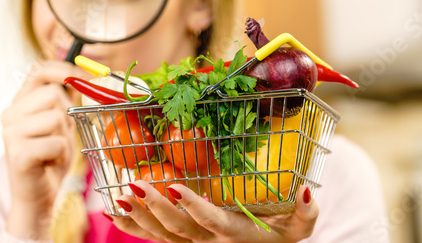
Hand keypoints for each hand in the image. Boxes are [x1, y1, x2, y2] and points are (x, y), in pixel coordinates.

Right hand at [1, 61, 85, 239]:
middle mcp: (10, 114)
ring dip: (65, 137)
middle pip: (53, 94)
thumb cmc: (51, 156)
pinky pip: (57, 142)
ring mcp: (11, 134)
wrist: (38, 194)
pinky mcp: (18, 154)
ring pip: (57, 117)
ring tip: (54, 150)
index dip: (63, 69)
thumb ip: (66, 101)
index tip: (83, 76)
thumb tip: (87, 76)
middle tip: (59, 135)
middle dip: (67, 115)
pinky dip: (62, 154)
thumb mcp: (62, 123)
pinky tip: (50, 162)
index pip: (38, 70)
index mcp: (20, 103)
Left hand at [110, 181, 318, 242]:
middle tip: (135, 185)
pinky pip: (155, 238)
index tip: (175, 185)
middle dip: (155, 208)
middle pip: (177, 229)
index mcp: (235, 234)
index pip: (211, 221)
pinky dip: (134, 227)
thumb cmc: (279, 237)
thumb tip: (305, 188)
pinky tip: (116, 212)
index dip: (193, 206)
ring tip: (120, 196)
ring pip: (161, 236)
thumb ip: (306, 212)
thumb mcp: (300, 229)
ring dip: (139, 217)